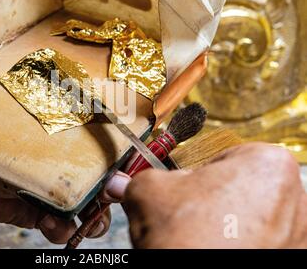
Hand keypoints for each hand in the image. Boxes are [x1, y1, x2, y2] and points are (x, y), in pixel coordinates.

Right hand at [123, 143, 306, 247]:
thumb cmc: (186, 241)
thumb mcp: (148, 192)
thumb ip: (139, 177)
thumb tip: (126, 181)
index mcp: (267, 164)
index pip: (225, 156)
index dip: (198, 174)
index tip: (186, 189)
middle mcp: (294, 198)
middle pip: (241, 186)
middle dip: (214, 199)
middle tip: (190, 215)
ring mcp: (296, 235)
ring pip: (252, 218)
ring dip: (227, 225)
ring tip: (201, 237)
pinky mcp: (291, 258)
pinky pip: (262, 244)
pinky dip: (240, 246)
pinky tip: (216, 250)